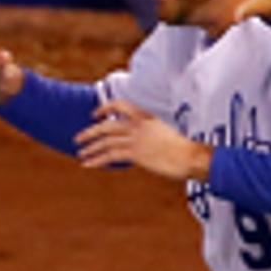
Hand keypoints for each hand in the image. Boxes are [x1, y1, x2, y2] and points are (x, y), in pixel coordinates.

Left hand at [78, 100, 208, 182]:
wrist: (192, 157)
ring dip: (91, 148)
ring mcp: (137, 139)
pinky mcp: (136, 153)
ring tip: (81, 154)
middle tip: (78, 139)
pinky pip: (110, 155)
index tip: (95, 114)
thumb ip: (148, 134)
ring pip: (106, 141)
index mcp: (146, 118)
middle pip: (107, 126)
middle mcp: (139, 126)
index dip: (106, 108)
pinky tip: (88, 164)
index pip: (121, 105)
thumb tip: (139, 143)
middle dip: (90, 132)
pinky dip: (97, 160)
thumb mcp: (164, 134)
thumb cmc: (182, 149)